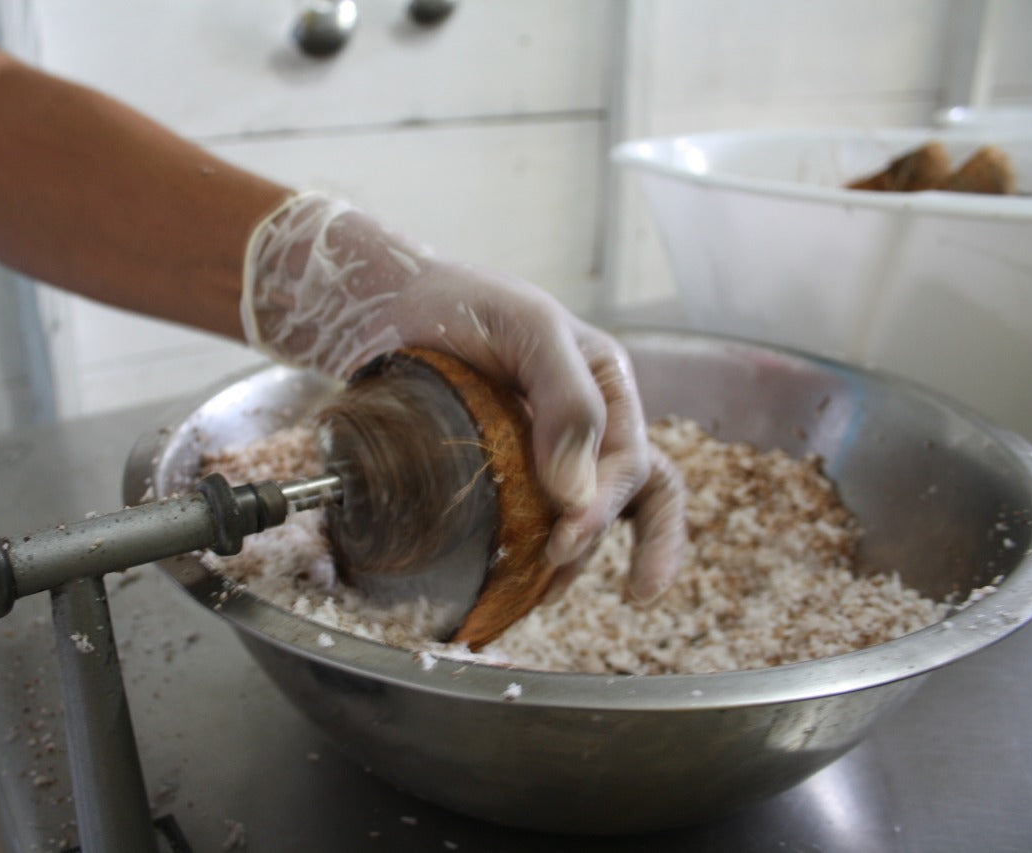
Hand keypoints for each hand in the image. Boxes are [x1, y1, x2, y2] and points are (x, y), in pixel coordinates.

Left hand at [242, 193, 684, 600]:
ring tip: (544, 595)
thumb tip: (579, 494)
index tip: (567, 539)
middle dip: (641, 547)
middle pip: (638, 495)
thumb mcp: (529, 327)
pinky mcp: (506, 472)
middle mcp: (588, 422)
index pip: (633, 461)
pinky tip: (521, 584)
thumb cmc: (461, 303)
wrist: (390, 306)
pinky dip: (536, 557)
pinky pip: (536, 521)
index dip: (606, 508)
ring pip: (588, 518)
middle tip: (615, 589)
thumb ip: (567, 398)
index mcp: (606, 385)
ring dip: (577, 561)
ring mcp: (548, 451)